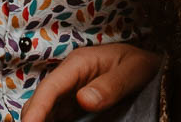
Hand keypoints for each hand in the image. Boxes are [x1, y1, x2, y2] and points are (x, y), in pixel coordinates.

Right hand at [20, 43, 160, 121]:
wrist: (147, 65)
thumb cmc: (140, 64)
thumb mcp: (134, 71)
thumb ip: (112, 85)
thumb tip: (84, 100)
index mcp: (78, 63)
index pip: (49, 88)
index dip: (36, 109)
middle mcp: (68, 77)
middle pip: (40, 101)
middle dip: (33, 119)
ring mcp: (68, 92)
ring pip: (45, 111)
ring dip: (42, 121)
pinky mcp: (72, 105)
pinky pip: (56, 117)